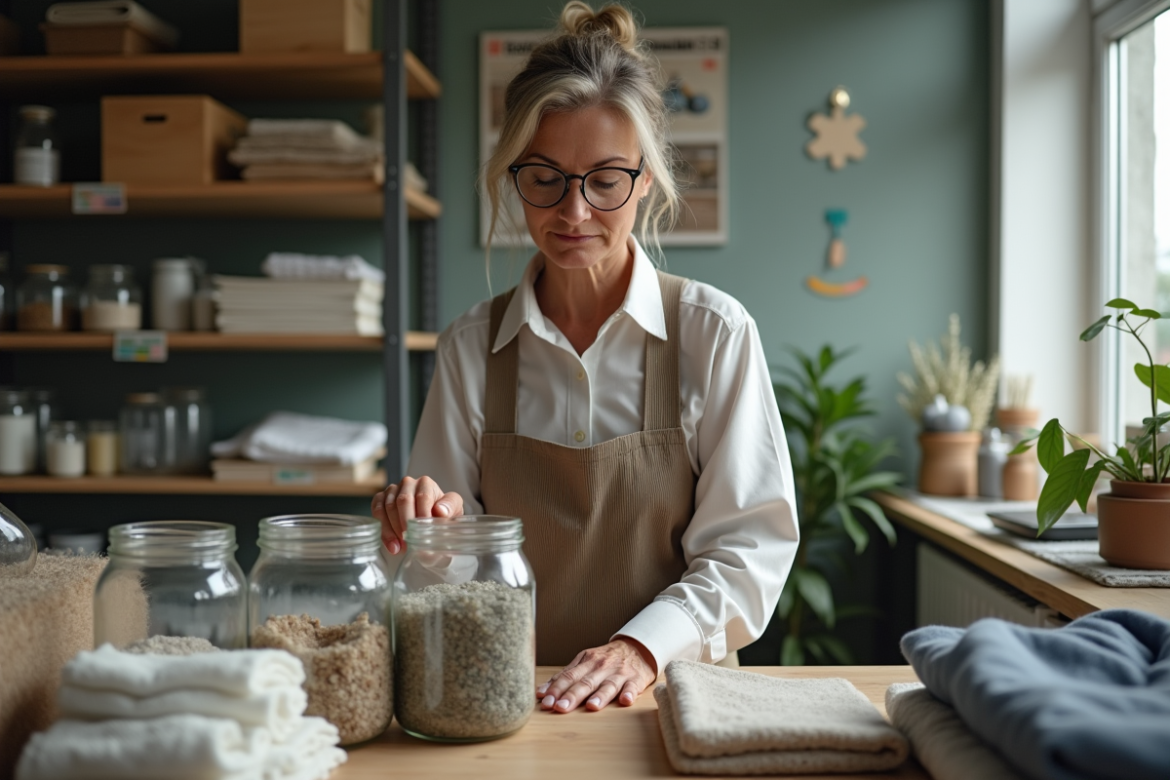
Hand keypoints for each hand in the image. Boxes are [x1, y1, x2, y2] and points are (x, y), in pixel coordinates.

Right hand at [371, 476, 462, 553]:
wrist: (431, 518)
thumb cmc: (443, 513)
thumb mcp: (454, 509)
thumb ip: (450, 508)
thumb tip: (440, 511)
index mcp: (426, 483)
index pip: (422, 497)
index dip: (421, 516)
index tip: (421, 533)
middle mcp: (408, 483)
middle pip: (403, 501)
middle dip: (404, 524)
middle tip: (408, 542)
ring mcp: (392, 490)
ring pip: (388, 506)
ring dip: (392, 530)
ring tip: (400, 548)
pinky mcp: (381, 498)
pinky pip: (377, 510)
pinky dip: (382, 529)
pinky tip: (391, 544)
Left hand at [536, 638, 657, 712]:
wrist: (636, 648)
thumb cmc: (606, 659)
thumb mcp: (585, 662)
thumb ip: (565, 676)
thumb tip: (541, 692)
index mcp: (587, 662)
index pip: (569, 676)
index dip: (556, 689)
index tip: (545, 701)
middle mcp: (602, 667)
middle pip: (585, 682)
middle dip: (572, 695)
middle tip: (560, 708)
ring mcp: (619, 673)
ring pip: (608, 685)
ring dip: (599, 696)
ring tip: (591, 707)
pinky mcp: (636, 679)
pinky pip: (632, 687)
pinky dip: (629, 693)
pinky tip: (625, 700)